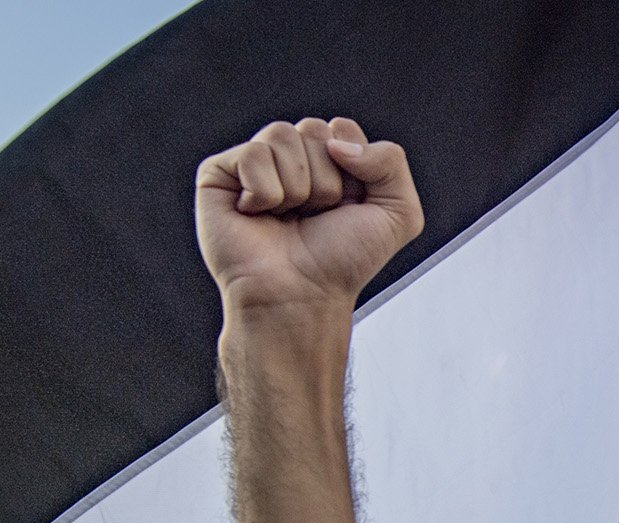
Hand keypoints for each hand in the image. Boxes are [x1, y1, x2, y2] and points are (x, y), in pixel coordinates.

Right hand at [195, 117, 424, 317]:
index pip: (343, 129)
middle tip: (315, 216)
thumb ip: (391, 160)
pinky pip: (251, 154)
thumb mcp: (399, 214)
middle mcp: (292, 160)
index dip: (353, 170)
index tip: (346, 208)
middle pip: (314, 129)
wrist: (302, 297)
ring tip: (288, 217)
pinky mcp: (219, 175)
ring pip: (282, 136)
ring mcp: (255, 165)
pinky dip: (265, 192)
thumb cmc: (342, 263)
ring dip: (297, 188)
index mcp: (330, 162)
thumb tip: (336, 139)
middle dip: (326, 180)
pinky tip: (259, 215)